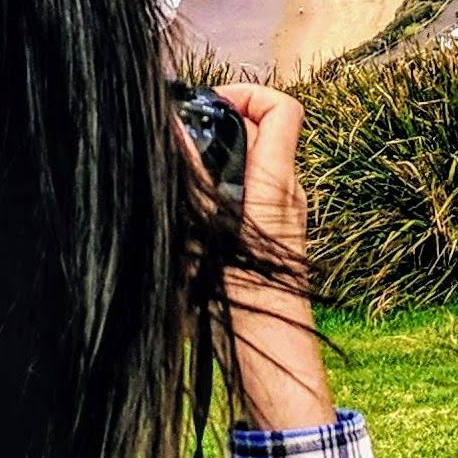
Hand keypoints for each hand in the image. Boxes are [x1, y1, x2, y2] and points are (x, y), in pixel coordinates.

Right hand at [212, 83, 336, 433]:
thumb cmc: (250, 308)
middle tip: (177, 138)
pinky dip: (214, 191)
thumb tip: (177, 131)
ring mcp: (277, 218)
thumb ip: (194, 183)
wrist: (272, 364)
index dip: (248, 93)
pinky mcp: (263, 240)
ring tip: (173, 174)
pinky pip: (242, 197)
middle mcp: (285, 196)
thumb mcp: (212, 239)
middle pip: (261, 132)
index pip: (283, 109)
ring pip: (248, 165)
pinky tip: (182, 214)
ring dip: (213, 160)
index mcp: (278, 186)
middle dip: (219, 125)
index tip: (207, 103)